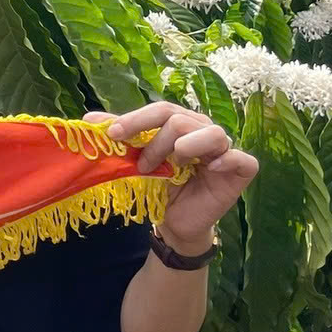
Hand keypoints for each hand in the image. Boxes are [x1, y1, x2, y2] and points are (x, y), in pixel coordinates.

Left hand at [90, 102, 259, 253]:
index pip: (161, 110)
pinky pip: (241, 159)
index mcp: (182, 123)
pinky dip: (225, 160)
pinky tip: (208, 168)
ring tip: (173, 165)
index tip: (112, 134)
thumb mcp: (137, 160)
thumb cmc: (159, 185)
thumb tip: (89, 117)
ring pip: (211, 133)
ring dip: (185, 147)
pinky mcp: (242, 171)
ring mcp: (226, 150)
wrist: (175, 221)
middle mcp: (204, 131)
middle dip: (155, 141)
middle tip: (142, 164)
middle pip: (180, 119)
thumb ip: (120, 138)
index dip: (136, 119)